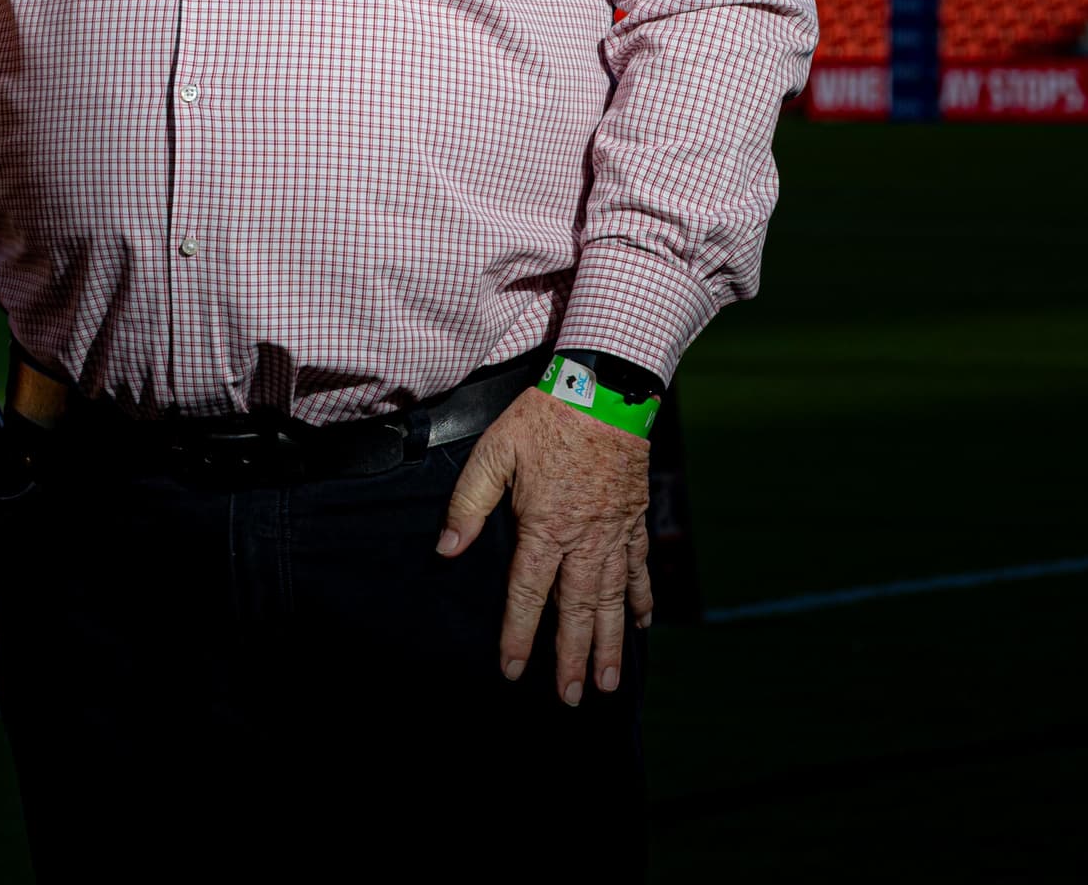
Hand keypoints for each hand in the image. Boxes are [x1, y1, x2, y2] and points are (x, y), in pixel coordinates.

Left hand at [437, 389, 654, 705]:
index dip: (519, 635)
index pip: (528, 594)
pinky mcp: (634, 520)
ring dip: (612, 643)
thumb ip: (468, 504)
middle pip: (577, 611)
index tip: (513, 670)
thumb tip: (445, 549)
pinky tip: (642, 623)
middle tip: (573, 698)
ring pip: (613, 600)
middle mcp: (584, 540)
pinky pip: (639, 569)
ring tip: (610, 681)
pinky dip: (641, 599)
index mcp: (545, 527)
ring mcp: (614, 533)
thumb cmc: (542, 419)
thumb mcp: (492, 453)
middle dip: (572, 658)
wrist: (603, 390)